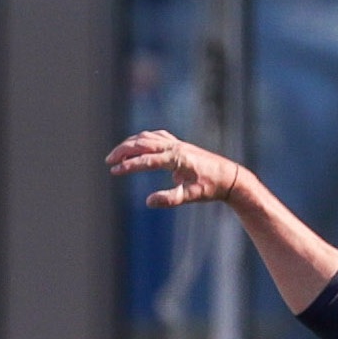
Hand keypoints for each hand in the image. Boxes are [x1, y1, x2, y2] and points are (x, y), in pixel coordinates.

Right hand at [106, 129, 241, 207]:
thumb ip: (170, 199)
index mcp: (177, 158)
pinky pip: (155, 136)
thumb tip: (149, 202)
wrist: (228, 176)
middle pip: (142, 143)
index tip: (114, 171)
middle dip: (123, 151)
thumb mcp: (191, 196)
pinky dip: (142, 139)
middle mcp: (175, 147)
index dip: (129, 166)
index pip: (147, 160)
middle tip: (109, 162)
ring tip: (116, 155)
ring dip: (130, 144)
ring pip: (147, 137)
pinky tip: (136, 144)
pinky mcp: (178, 144)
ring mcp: (176, 143)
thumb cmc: (210, 187)